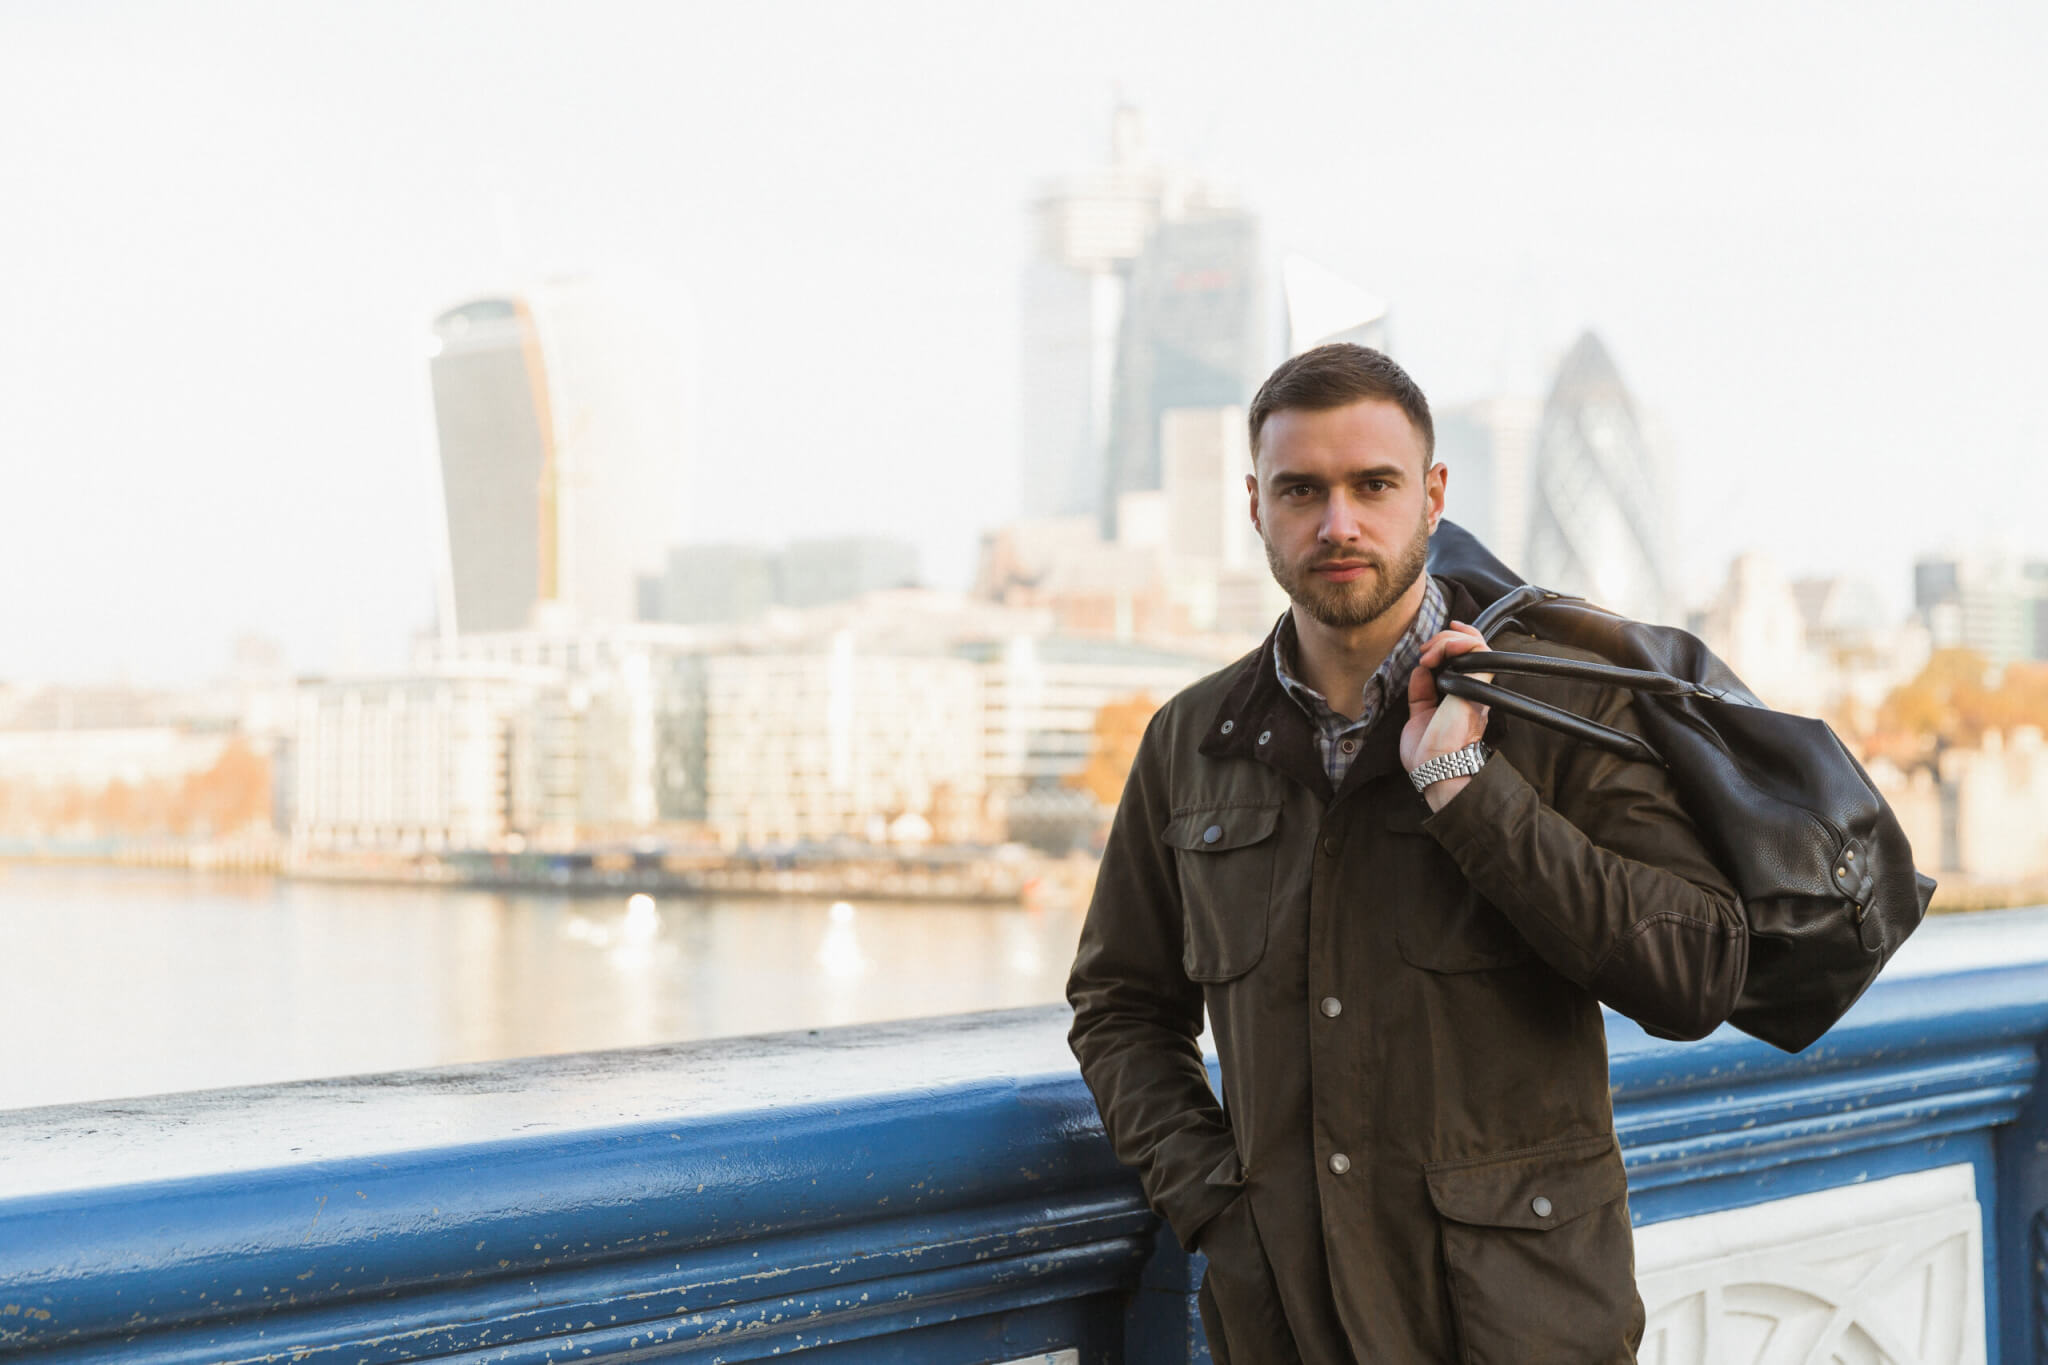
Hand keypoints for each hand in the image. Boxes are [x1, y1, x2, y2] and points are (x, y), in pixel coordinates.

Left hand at [1402, 621, 1492, 809]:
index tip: (1429, 643)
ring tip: (1426, 656)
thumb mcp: (1419, 716)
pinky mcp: (1477, 686)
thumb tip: (1419, 671)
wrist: (1434, 769)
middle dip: (1443, 640)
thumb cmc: (1427, 754)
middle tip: (1423, 653)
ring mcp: (1476, 687)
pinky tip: (1435, 654)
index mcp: (1462, 698)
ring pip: (1476, 643)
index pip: (1467, 660)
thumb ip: (1420, 693)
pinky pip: (1478, 650)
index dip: (1454, 642)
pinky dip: (1456, 642)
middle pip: (1472, 647)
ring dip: (1446, 641)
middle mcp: (1472, 690)